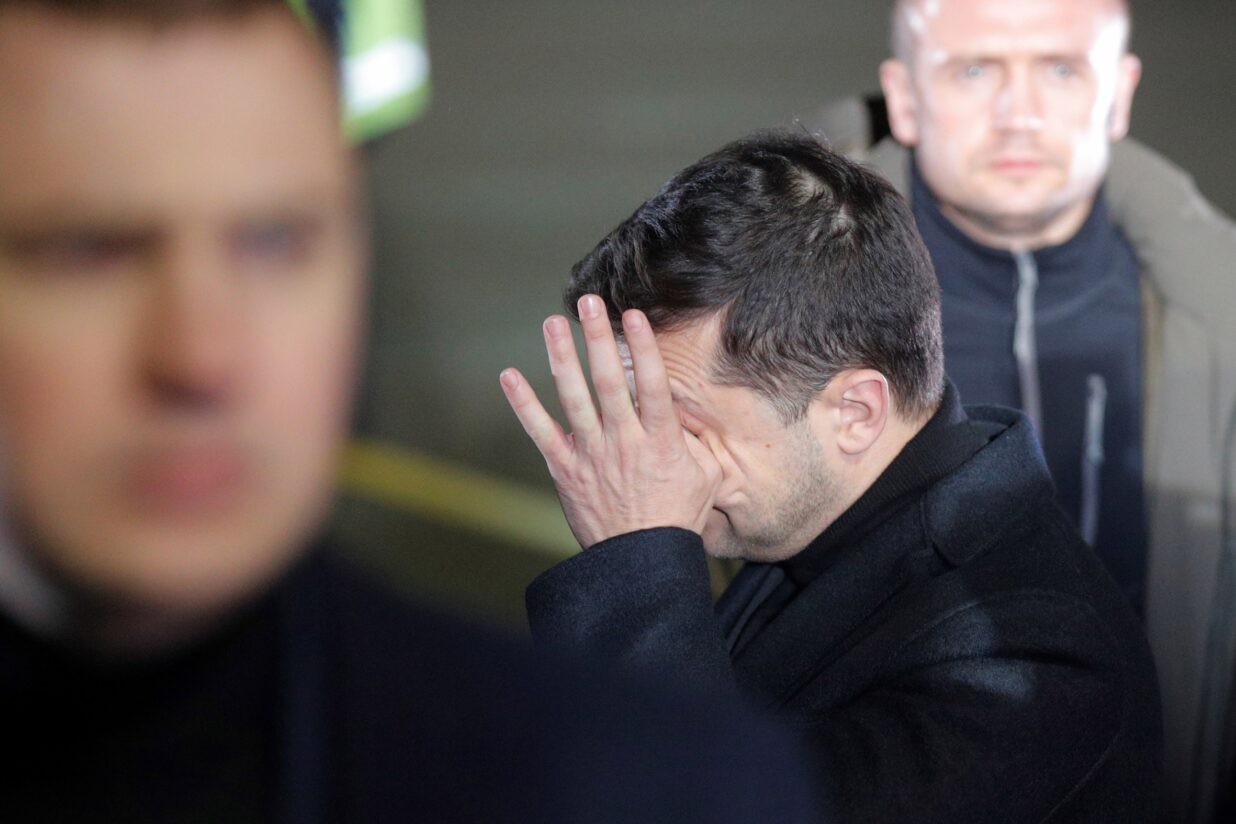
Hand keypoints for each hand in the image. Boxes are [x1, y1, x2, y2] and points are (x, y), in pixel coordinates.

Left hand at [500, 294, 721, 548]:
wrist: (641, 561)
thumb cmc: (677, 517)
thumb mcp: (706, 475)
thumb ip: (695, 438)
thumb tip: (687, 407)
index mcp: (661, 441)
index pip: (652, 384)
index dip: (642, 347)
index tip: (633, 315)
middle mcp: (623, 441)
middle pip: (608, 381)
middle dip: (597, 338)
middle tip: (588, 303)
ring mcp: (591, 455)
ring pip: (574, 398)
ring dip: (561, 357)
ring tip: (553, 324)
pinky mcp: (565, 470)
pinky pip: (540, 432)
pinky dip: (523, 404)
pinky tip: (510, 376)